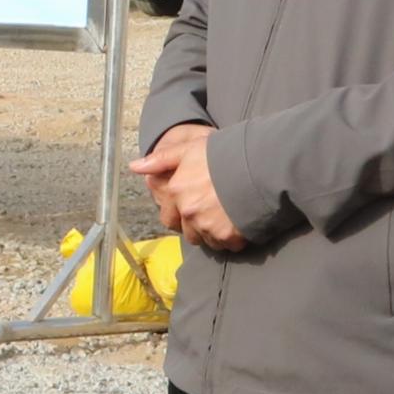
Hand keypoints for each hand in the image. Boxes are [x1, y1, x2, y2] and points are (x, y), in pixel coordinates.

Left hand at [129, 123, 244, 251]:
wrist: (259, 164)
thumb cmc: (224, 153)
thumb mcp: (189, 149)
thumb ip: (161, 160)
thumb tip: (134, 166)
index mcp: (176, 192)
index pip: (169, 216)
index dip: (182, 213)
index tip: (196, 206)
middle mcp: (188, 212)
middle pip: (188, 232)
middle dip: (197, 227)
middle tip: (215, 213)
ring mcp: (208, 225)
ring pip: (207, 241)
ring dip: (215, 234)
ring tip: (229, 216)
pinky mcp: (228, 236)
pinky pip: (227, 245)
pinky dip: (233, 238)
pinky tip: (241, 222)